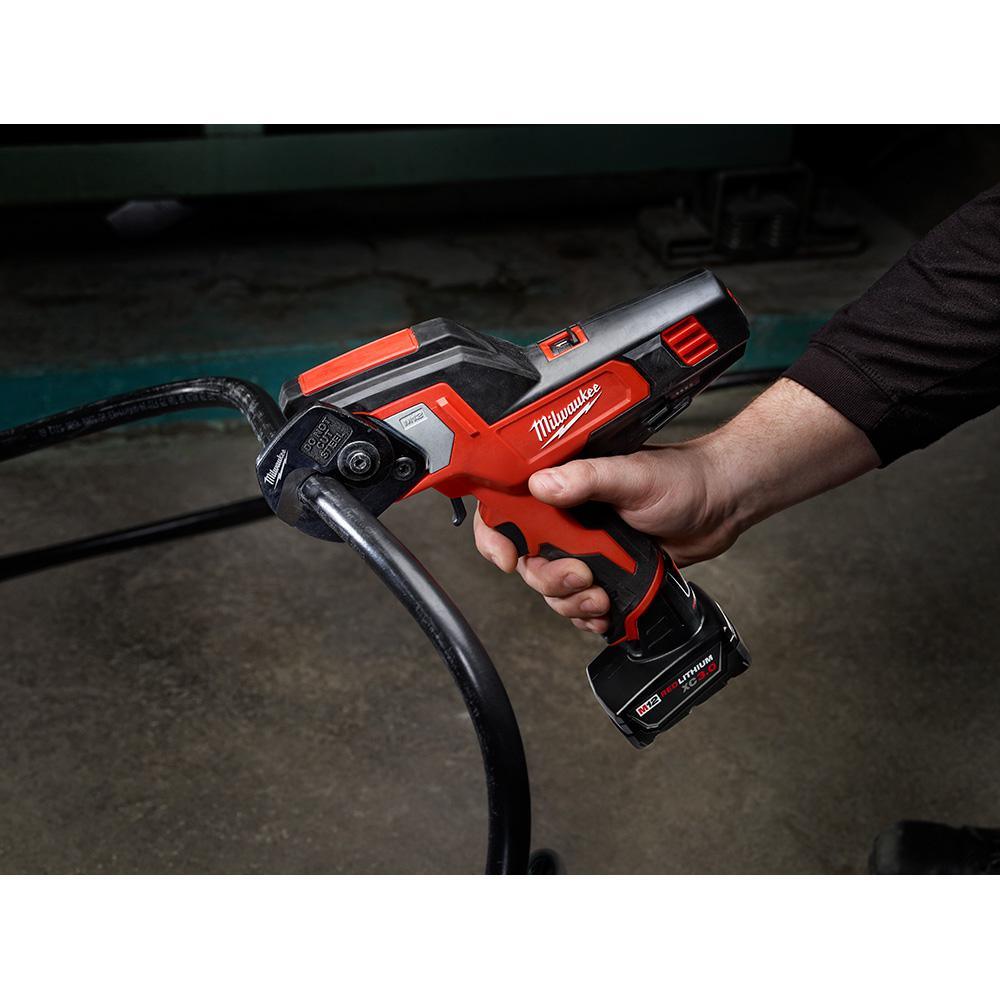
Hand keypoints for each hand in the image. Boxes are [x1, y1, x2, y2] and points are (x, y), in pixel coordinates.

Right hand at [473, 441, 737, 633]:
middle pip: (528, 561)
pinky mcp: (607, 575)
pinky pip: (579, 606)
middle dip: (550, 579)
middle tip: (583, 576)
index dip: (496, 537)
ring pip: (553, 590)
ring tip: (601, 597)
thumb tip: (542, 485)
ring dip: (571, 602)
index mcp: (562, 487)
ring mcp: (586, 550)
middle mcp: (567, 520)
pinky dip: (589, 616)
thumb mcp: (632, 473)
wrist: (722, 506)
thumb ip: (587, 478)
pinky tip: (606, 611)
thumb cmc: (681, 478)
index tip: (510, 558)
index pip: (507, 510)